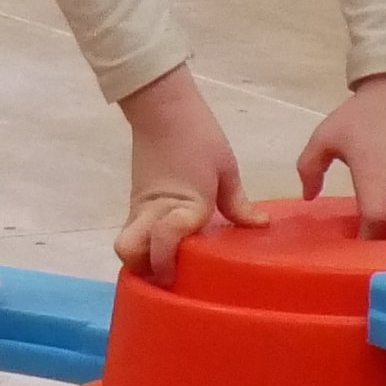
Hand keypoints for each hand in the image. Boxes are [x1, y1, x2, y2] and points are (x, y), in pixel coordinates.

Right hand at [112, 65, 246, 282]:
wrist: (164, 109)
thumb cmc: (199, 136)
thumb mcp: (226, 169)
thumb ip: (238, 204)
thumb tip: (260, 225)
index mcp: (183, 203)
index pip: (166, 239)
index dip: (169, 262)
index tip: (182, 276)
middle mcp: (155, 211)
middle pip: (129, 251)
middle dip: (145, 269)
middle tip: (171, 275)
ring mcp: (140, 207)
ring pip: (126, 244)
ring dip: (142, 259)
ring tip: (168, 263)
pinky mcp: (135, 201)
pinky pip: (134, 231)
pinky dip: (144, 243)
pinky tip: (167, 243)